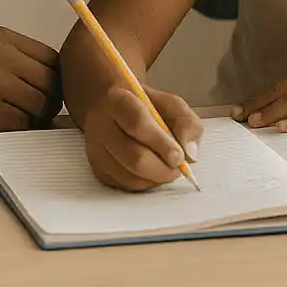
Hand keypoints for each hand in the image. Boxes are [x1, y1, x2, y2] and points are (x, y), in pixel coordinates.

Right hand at [0, 25, 60, 134]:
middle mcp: (1, 57)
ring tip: (20, 120)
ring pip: (39, 105)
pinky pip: (20, 124)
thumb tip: (52, 79)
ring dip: (35, 118)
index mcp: (2, 37)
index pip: (52, 58)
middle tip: (38, 112)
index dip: (55, 79)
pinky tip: (4, 127)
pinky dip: (19, 130)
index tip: (46, 91)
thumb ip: (13, 56)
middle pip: (51, 83)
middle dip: (50, 100)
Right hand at [82, 83, 201, 191]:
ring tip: (167, 168)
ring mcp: (96, 149)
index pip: (138, 125)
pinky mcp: (97, 168)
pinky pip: (125, 185)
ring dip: (156, 178)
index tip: (179, 156)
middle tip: (177, 167)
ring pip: (129, 176)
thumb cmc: (146, 107)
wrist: (116, 110)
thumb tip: (190, 154)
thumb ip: (187, 124)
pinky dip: (145, 183)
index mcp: (118, 100)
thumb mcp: (171, 104)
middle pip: (134, 157)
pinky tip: (153, 172)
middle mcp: (100, 125)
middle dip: (162, 168)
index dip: (162, 144)